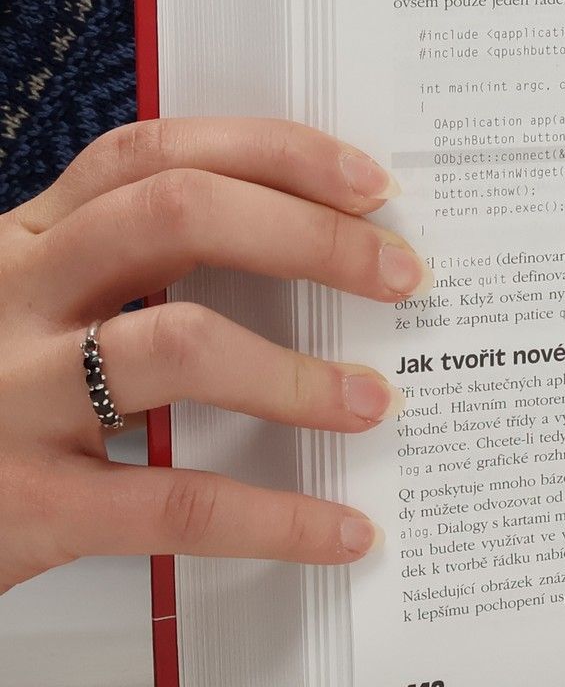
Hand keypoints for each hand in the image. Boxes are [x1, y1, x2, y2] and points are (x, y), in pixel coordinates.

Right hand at [0, 120, 426, 595]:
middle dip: (309, 236)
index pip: (154, 154)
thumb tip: (313, 259)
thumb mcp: (28, 315)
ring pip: (176, 343)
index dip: (275, 154)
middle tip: (402, 275)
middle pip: (175, 215)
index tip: (372, 183)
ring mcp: (9, 396)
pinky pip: (175, 502)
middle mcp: (11, 297)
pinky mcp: (25, 502)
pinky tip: (339, 532)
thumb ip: (128, 280)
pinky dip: (276, 518)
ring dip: (298, 374)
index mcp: (23, 241)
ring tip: (375, 401)